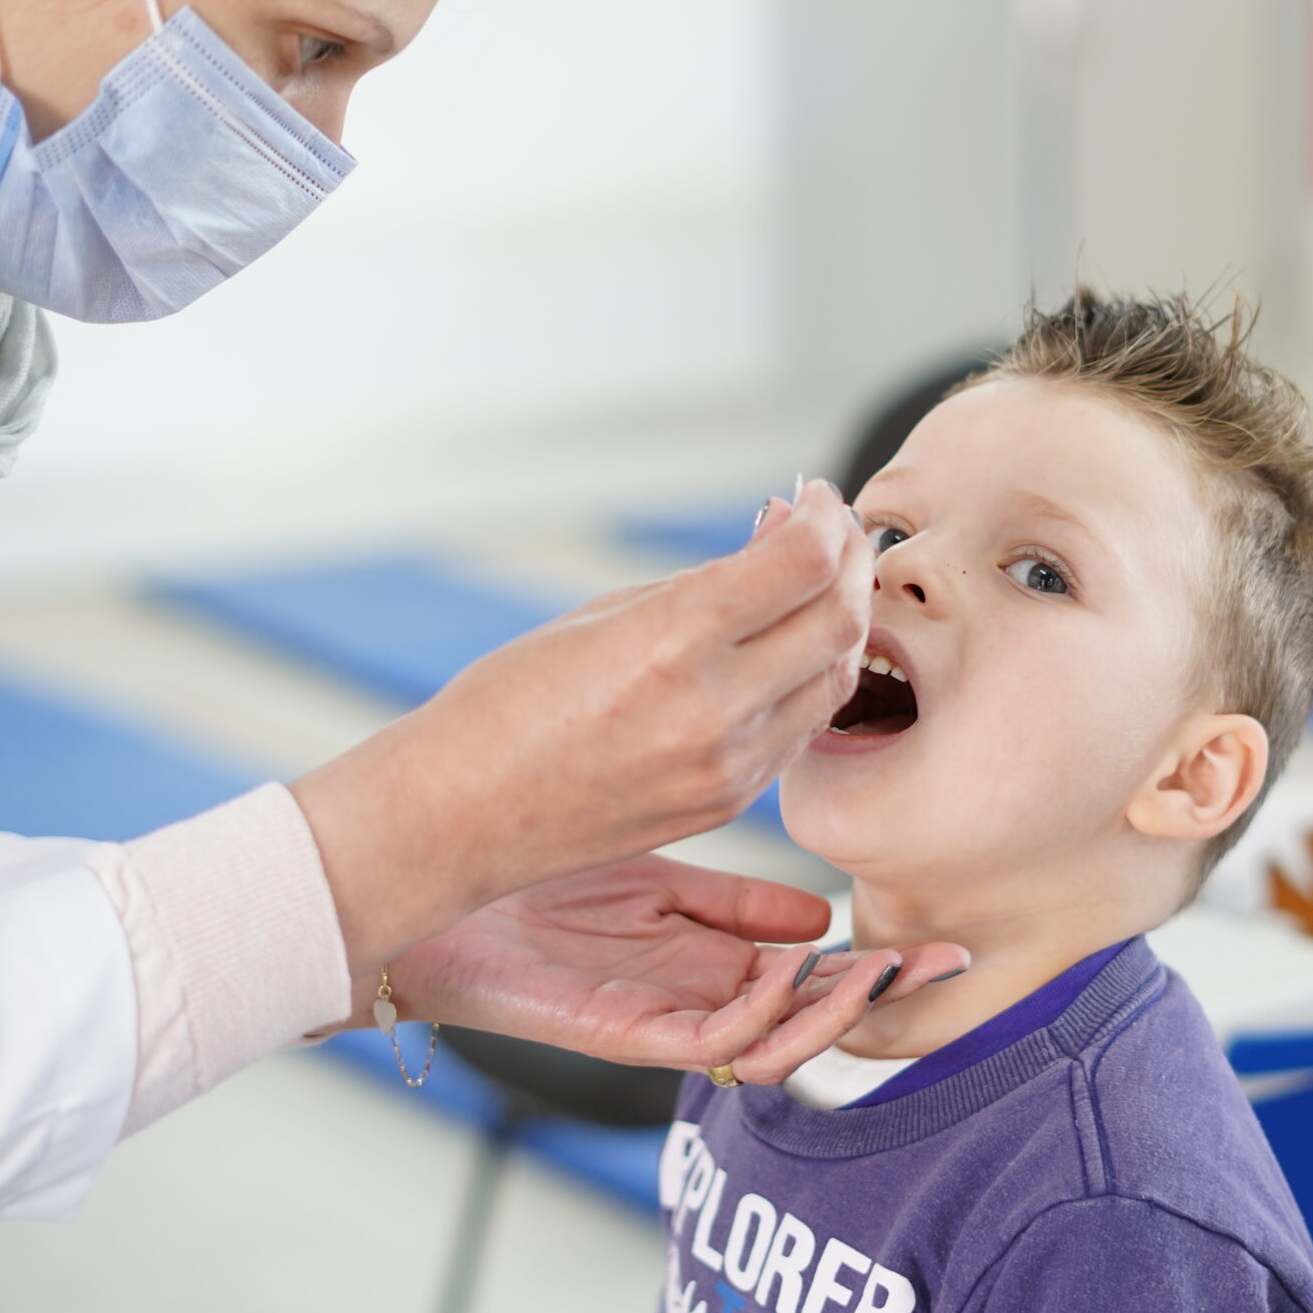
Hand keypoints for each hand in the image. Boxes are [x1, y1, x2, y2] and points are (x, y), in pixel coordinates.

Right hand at [292, 480, 872, 973]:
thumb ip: (705, 579)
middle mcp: (712, 707)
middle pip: (841, 618)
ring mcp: (728, 764)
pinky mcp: (730, 802)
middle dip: (851, 561)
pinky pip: (802, 728)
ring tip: (815, 587)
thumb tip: (784, 533)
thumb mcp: (602, 614)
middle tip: (832, 534)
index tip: (815, 497)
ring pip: (836, 677)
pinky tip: (788, 649)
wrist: (461, 816)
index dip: (826, 516)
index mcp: (671, 642)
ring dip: (842, 622)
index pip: (803, 561)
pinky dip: (811, 678)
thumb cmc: (509, 702)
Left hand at [372, 855, 969, 1082]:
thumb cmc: (526, 876)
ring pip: (768, 1049)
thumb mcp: (653, 878)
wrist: (427, 888)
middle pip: (805, 1025)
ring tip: (874, 970)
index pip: (810, 982)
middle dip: (877, 1002)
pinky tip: (787, 972)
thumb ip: (733, 906)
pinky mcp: (618, 1034)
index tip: (940, 943)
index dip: (875, 970)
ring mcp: (657, 1023)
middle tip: (941, 964)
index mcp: (703, 965)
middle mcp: (690, 1003)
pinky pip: (706, 1046)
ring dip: (829, 1016)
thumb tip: (819, 918)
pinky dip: (756, 1018)